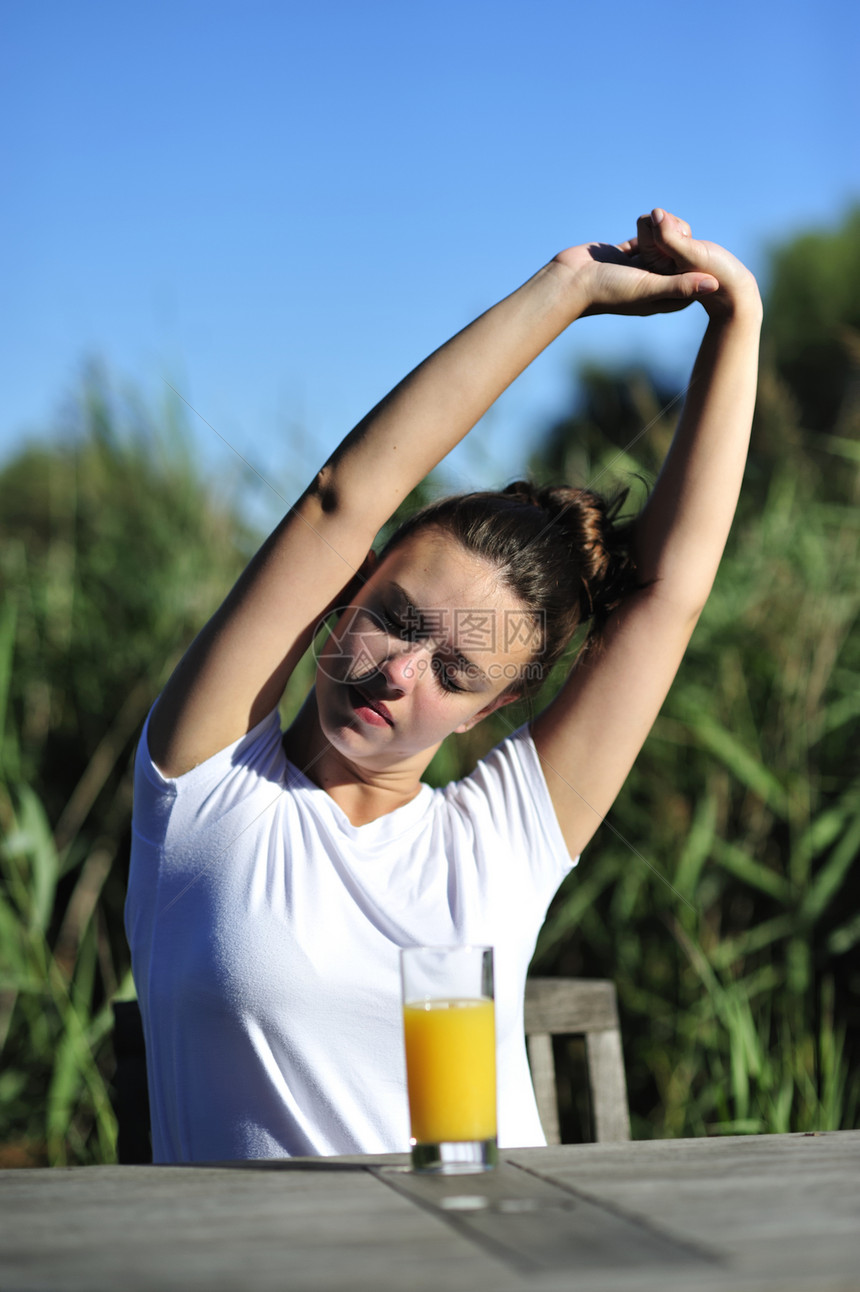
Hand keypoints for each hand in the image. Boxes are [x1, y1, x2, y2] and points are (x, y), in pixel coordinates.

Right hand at [555, 209, 759, 319]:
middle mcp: (652, 286)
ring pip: (661, 246)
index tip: (695, 245)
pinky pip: (643, 239)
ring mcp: (637, 271)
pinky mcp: (624, 257)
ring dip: (661, 232)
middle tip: (675, 226)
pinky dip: (645, 229)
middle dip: (677, 241)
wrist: (569, 282)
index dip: (696, 260)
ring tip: (658, 221)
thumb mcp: (649, 288)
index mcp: (662, 298)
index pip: (692, 279)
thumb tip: (715, 284)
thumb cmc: (608, 290)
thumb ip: (681, 286)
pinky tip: (645, 221)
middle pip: (677, 259)